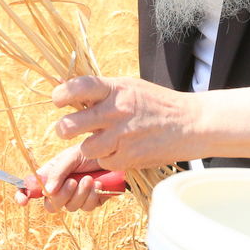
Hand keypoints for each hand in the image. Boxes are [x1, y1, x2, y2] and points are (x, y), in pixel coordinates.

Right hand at [13, 144, 107, 212]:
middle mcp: (60, 188)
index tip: (23, 201)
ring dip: (80, 193)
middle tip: (73, 182)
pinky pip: (86, 208)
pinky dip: (92, 196)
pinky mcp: (91, 201)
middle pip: (51, 205)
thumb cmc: (89, 152)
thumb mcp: (70, 157)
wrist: (114, 154)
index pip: (31, 189)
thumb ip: (57, 173)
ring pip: (70, 207)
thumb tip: (47, 192)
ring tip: (90, 179)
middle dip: (62, 196)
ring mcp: (76, 197)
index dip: (23, 196)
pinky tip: (98, 184)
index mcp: (51, 175)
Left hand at [51, 75, 201, 170]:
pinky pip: (103, 162)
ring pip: (84, 148)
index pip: (78, 88)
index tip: (58, 100)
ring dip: (90, 146)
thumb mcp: (130, 87)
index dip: (61, 95)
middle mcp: (116, 112)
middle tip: (68, 128)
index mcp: (116, 89)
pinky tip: (121, 149)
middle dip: (64, 128)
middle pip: (69, 125)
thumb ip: (102, 91)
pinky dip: (108, 158)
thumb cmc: (156, 103)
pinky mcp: (129, 158)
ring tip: (103, 139)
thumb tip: (68, 93)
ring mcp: (122, 137)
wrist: (191, 124)